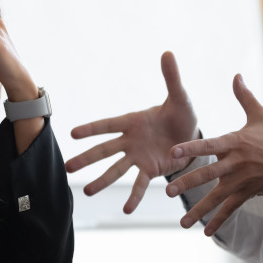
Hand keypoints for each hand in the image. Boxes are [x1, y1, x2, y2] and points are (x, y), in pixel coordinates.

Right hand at [65, 52, 197, 211]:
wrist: (194, 137)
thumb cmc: (182, 114)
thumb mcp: (180, 97)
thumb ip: (171, 78)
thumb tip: (167, 53)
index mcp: (133, 122)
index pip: (108, 125)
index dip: (91, 129)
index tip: (72, 134)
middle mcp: (130, 141)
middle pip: (105, 151)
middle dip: (87, 159)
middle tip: (67, 168)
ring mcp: (138, 157)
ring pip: (116, 170)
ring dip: (102, 181)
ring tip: (87, 192)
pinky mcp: (150, 170)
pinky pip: (140, 184)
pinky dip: (134, 196)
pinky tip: (127, 210)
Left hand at [166, 74, 262, 235]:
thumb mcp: (261, 116)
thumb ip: (244, 97)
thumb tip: (236, 75)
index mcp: (236, 142)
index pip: (210, 145)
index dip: (191, 148)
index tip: (173, 152)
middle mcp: (237, 163)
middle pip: (209, 174)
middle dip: (188, 183)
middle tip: (168, 191)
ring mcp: (243, 181)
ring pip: (217, 197)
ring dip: (199, 210)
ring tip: (182, 222)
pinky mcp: (249, 193)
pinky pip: (231, 209)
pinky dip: (219, 220)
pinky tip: (205, 231)